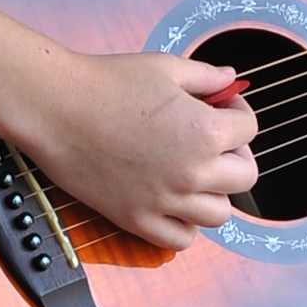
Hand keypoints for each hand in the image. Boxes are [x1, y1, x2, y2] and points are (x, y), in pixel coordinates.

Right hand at [20, 50, 259, 248]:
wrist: (56, 108)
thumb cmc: (107, 82)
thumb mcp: (166, 68)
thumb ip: (207, 76)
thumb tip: (231, 80)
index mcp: (205, 132)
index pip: (250, 130)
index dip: (237, 112)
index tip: (220, 106)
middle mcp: (192, 172)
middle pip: (245, 176)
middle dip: (235, 154)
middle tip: (213, 140)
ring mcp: (165, 202)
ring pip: (219, 214)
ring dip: (215, 192)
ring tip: (194, 171)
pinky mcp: (137, 220)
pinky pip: (182, 239)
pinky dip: (186, 224)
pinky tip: (174, 200)